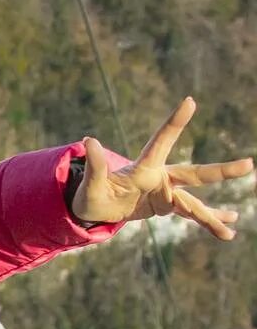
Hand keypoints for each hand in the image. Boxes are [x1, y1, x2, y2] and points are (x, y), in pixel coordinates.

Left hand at [72, 98, 251, 241]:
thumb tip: (89, 140)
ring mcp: (167, 192)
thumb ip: (96, 166)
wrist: (99, 206)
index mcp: (143, 168)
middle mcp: (160, 177)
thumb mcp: (90, 184)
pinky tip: (228, 227)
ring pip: (195, 203)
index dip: (175, 123)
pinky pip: (192, 215)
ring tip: (233, 223)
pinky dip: (208, 222)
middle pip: (194, 173)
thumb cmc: (91, 194)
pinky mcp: (168, 206)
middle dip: (220, 172)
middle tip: (249, 165)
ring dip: (213, 215)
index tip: (190, 101)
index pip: (161, 142)